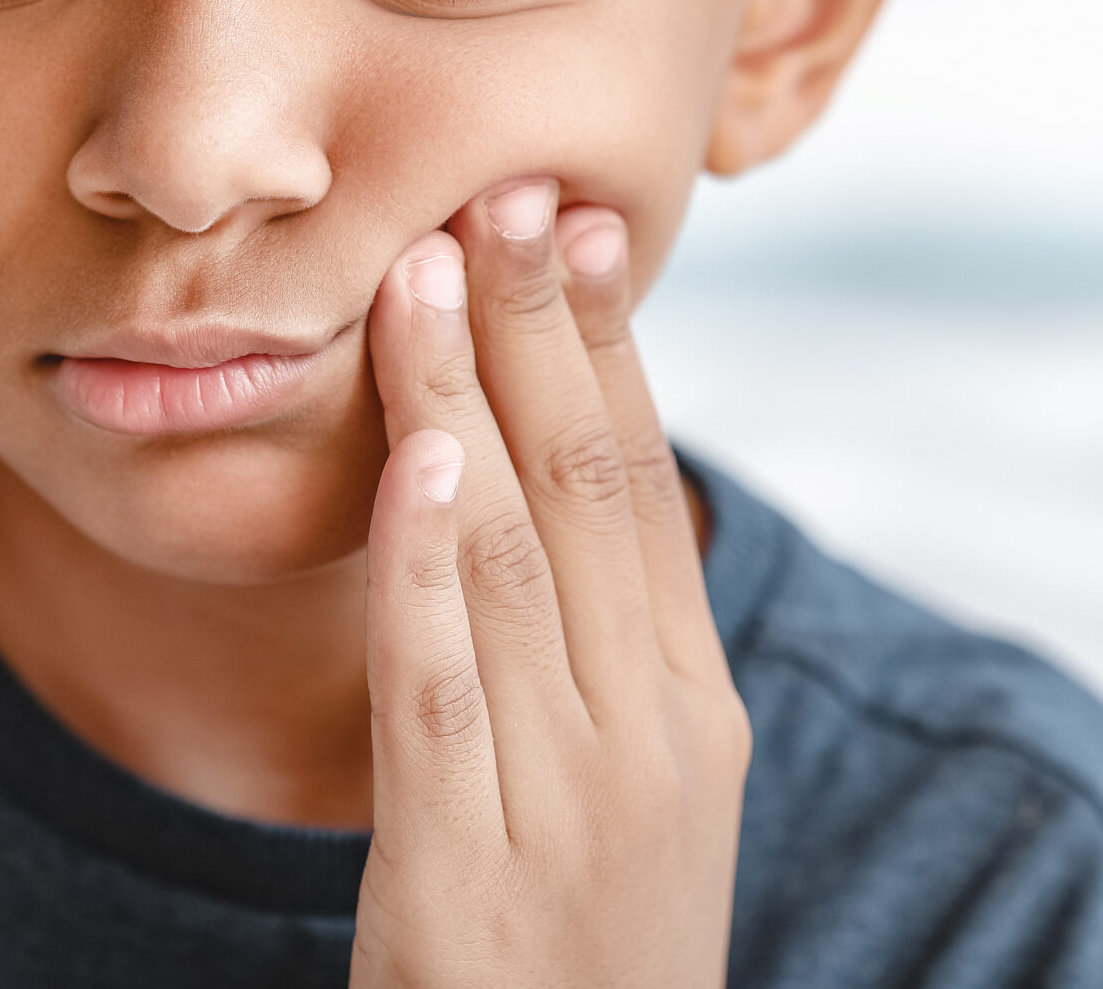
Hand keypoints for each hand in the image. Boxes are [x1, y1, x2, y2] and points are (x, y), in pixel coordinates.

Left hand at [350, 179, 750, 988]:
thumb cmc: (580, 950)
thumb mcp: (623, 795)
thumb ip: (594, 655)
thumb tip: (532, 490)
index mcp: (689, 709)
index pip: (647, 488)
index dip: (611, 347)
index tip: (578, 226)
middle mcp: (647, 739)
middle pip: (592, 491)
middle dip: (544, 329)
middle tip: (510, 190)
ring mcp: (568, 807)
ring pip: (515, 563)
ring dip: (465, 401)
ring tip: (430, 267)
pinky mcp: (467, 880)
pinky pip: (440, 695)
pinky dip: (427, 573)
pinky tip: (413, 466)